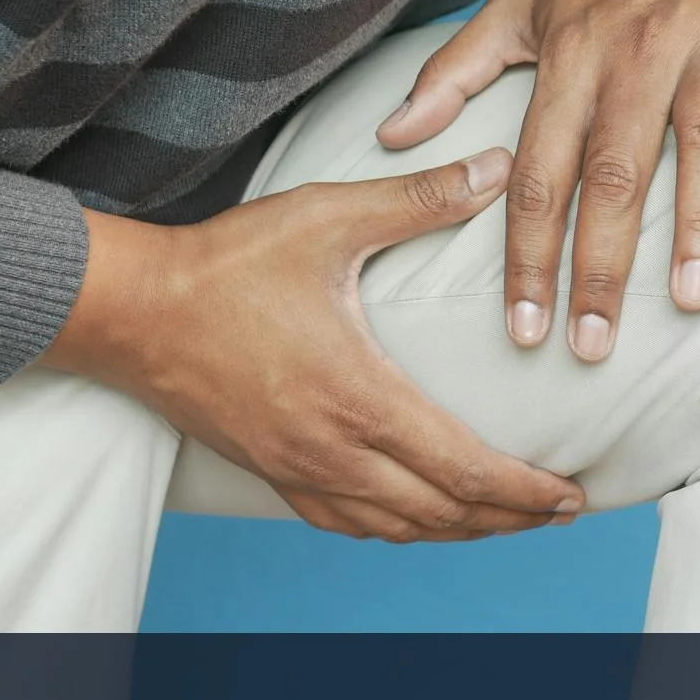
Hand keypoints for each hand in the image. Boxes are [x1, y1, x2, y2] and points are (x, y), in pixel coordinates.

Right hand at [42, 149, 584, 541]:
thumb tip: (499, 168)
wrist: (129, 310)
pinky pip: (346, 523)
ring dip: (459, 531)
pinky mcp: (269, 470)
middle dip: (509, 519)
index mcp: (359, 398)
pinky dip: (398, 528)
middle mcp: (332, 450)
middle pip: (442, 514)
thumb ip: (421, 198)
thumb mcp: (330, 216)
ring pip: (397, 529)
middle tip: (560, 512)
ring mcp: (297, 469)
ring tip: (506, 519)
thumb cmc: (227, 262)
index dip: (525, 492)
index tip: (570, 494)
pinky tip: (418, 516)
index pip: (464, 471)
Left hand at [376, 0, 699, 362]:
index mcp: (572, 55)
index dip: (529, 253)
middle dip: (602, 264)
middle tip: (595, 344)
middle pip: (616, 170)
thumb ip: (452, 72)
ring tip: (694, 297)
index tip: (525, 328)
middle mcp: (636, 50)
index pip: (541, 169)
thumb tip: (389, 136)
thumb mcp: (520, 9)